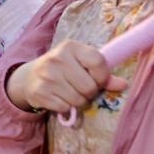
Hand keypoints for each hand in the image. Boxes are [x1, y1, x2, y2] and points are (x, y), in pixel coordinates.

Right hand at [6, 40, 127, 112]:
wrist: (30, 77)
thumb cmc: (62, 69)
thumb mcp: (80, 64)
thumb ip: (102, 73)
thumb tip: (123, 85)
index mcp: (70, 47)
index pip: (98, 62)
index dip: (102, 77)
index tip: (97, 80)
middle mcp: (57, 59)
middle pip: (89, 86)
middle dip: (89, 92)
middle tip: (81, 88)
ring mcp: (47, 76)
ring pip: (78, 99)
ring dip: (78, 101)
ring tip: (70, 93)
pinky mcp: (40, 92)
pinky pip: (65, 107)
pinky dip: (65, 106)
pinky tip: (59, 97)